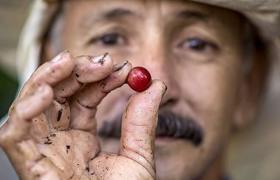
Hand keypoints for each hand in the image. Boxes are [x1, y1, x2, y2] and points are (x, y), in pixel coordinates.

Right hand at [0, 51, 165, 179]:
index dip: (101, 79)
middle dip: (75, 72)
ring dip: (47, 79)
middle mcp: (59, 143)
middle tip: (102, 60)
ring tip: (70, 61)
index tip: (124, 67)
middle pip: (57, 96)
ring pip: (32, 106)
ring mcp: (44, 153)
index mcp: (82, 141)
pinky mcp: (31, 168)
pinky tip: (47, 91)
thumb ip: (143, 121)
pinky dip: (25, 109)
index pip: (83, 98)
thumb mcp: (139, 157)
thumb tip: (157, 85)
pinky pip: (13, 135)